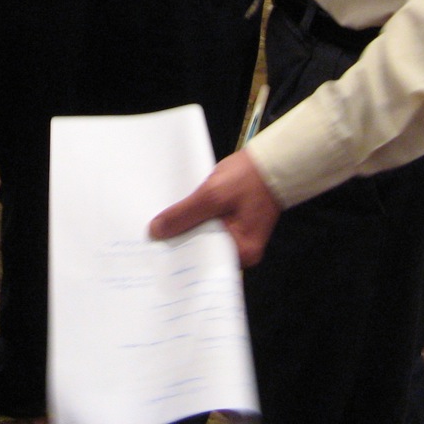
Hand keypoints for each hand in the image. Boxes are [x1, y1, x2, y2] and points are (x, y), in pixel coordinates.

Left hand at [149, 149, 281, 267]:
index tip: (155, 251)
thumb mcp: (212, 195)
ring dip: (186, 229)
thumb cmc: (249, 178)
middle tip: (152, 239)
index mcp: (241, 253)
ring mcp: (238, 237)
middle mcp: (241, 252)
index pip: (203, 263)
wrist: (272, 160)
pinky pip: (209, 226)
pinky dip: (196, 220)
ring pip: (203, 237)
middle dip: (180, 242)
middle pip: (202, 251)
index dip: (179, 256)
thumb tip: (156, 232)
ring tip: (159, 227)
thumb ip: (184, 215)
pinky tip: (178, 214)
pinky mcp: (233, 223)